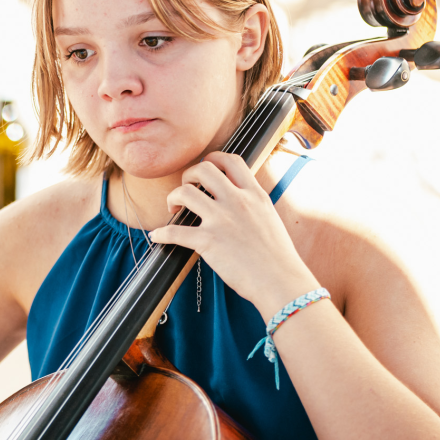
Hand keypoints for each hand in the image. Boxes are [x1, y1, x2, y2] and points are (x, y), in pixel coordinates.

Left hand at [148, 151, 318, 314]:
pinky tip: (157, 236)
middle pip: (203, 169)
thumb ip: (253, 205)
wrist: (281, 281)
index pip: (231, 161)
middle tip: (186, 188)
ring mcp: (222, 220)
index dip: (213, 158)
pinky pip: (175, 231)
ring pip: (185, 192)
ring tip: (173, 208)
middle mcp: (237, 201)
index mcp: (254, 195)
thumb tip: (240, 202)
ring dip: (172, 198)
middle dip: (188, 175)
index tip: (204, 167)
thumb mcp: (270, 218)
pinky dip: (162, 234)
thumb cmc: (278, 257)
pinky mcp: (208, 241)